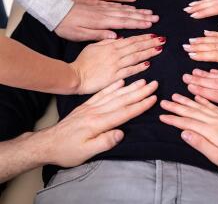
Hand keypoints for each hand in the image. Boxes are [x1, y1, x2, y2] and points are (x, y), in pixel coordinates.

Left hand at [40, 79, 157, 166]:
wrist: (48, 143)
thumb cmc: (67, 150)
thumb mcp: (85, 152)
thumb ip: (104, 142)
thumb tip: (121, 133)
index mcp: (98, 123)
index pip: (124, 112)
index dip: (140, 105)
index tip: (153, 98)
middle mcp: (96, 111)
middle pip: (122, 99)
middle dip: (140, 92)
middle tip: (153, 84)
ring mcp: (91, 106)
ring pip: (114, 94)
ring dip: (130, 87)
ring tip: (142, 80)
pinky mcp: (86, 105)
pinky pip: (102, 93)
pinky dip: (113, 86)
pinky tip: (121, 81)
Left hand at [55, 3, 158, 41]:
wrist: (54, 9)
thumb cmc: (66, 25)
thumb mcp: (79, 34)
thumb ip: (98, 34)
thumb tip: (115, 37)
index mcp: (101, 21)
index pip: (124, 22)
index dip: (138, 24)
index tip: (150, 25)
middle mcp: (104, 13)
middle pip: (127, 14)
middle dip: (143, 16)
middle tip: (156, 18)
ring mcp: (102, 7)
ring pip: (124, 8)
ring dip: (138, 10)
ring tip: (149, 11)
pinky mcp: (99, 5)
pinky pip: (116, 4)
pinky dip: (126, 5)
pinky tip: (133, 6)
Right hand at [70, 34, 165, 93]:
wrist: (75, 75)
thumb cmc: (83, 62)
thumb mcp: (93, 46)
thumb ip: (107, 41)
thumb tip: (121, 38)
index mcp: (110, 46)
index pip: (131, 40)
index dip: (144, 37)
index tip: (154, 35)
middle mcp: (115, 54)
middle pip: (136, 47)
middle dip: (150, 42)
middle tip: (163, 39)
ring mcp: (115, 65)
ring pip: (135, 57)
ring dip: (148, 52)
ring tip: (159, 49)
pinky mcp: (114, 76)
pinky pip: (129, 70)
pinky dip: (139, 67)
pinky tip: (149, 64)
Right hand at [160, 94, 217, 175]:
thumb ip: (201, 144)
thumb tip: (183, 133)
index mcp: (212, 130)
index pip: (188, 122)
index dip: (174, 119)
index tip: (162, 115)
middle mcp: (216, 120)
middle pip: (193, 110)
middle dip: (177, 106)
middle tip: (164, 102)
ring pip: (202, 105)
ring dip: (187, 99)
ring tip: (176, 95)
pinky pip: (213, 104)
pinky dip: (204, 99)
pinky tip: (197, 96)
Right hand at [183, 30, 217, 73]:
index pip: (216, 55)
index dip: (202, 54)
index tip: (190, 54)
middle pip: (212, 46)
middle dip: (197, 46)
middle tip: (185, 46)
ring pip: (215, 39)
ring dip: (201, 39)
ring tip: (190, 40)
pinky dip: (213, 33)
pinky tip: (205, 32)